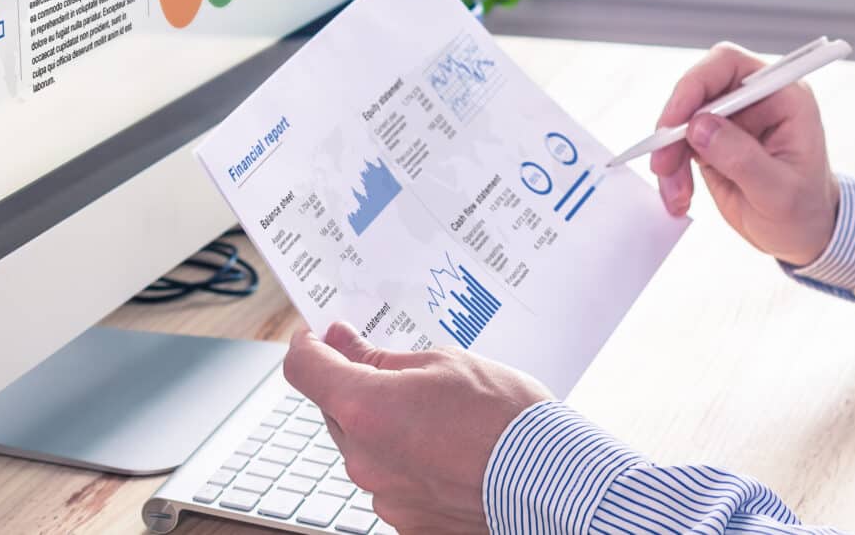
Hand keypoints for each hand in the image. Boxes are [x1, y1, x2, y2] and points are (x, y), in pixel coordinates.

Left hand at [283, 322, 552, 534]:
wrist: (548, 479)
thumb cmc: (504, 416)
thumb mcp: (443, 363)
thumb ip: (381, 357)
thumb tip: (345, 343)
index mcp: (364, 407)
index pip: (305, 369)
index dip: (308, 346)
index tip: (320, 337)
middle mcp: (362, 457)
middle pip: (335, 410)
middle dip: (356, 387)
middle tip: (400, 372)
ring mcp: (383, 494)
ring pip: (365, 447)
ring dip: (386, 428)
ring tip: (442, 418)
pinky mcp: (405, 520)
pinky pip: (391, 480)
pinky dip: (408, 462)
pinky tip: (448, 450)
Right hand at [650, 42, 839, 265]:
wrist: (804, 235)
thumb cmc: (804, 211)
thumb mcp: (779, 192)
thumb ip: (741, 157)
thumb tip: (698, 126)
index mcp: (784, 96)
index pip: (730, 64)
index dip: (695, 84)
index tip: (675, 122)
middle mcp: (756, 99)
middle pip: (698, 89)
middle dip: (675, 127)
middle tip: (663, 164)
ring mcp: (734, 119)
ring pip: (683, 119)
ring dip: (670, 155)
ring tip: (676, 194)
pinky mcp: (714, 140)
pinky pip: (680, 144)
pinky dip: (672, 169)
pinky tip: (679, 197)